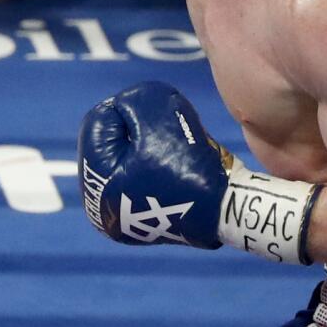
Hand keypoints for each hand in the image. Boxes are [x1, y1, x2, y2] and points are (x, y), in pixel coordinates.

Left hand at [79, 81, 320, 262]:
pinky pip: (135, 181)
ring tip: (171, 148)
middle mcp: (102, 211)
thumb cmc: (189, 163)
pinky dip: (150, 167)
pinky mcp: (140, 224)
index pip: (97, 125)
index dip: (125, 107)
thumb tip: (121, 108)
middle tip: (163, 129)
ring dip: (143, 147)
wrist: (229, 209)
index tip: (154, 111)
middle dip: (133, 129)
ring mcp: (120, 220)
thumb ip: (132, 102)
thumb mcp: (159, 117)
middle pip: (108, 146)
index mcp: (99, 187)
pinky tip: (173, 167)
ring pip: (123, 162)